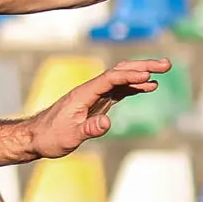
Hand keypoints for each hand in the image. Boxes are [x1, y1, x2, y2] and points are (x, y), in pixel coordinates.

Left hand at [24, 59, 167, 158]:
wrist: (36, 137)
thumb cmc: (51, 137)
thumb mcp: (70, 137)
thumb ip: (89, 129)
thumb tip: (107, 123)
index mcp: (83, 94)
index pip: (110, 78)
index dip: (130, 75)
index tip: (148, 75)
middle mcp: (90, 90)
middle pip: (119, 71)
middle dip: (142, 66)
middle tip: (166, 64)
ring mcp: (94, 95)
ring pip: (121, 78)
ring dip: (141, 73)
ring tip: (164, 70)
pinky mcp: (97, 102)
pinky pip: (119, 90)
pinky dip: (135, 86)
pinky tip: (149, 86)